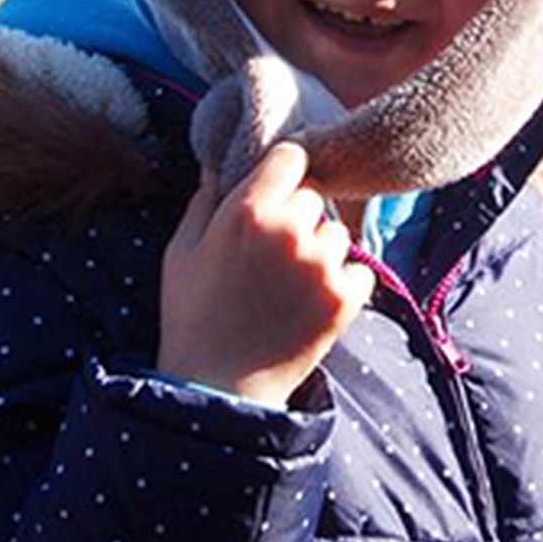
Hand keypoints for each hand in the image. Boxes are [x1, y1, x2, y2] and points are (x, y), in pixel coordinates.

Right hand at [157, 142, 375, 407]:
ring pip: (337, 235)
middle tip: (275, 253)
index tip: (278, 190)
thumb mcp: (182, 250)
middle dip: (298, 218)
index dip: (284, 172)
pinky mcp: (344, 298)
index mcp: (247, 210)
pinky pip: (360, 270)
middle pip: (314, 197)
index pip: (292, 156)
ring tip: (291, 285)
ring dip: (321, 252)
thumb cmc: (192, 315)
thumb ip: (204, 199)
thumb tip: (218, 162)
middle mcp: (289, 230)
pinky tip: (312, 303)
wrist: (218, 385)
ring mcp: (321, 265)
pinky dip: (344, 284)